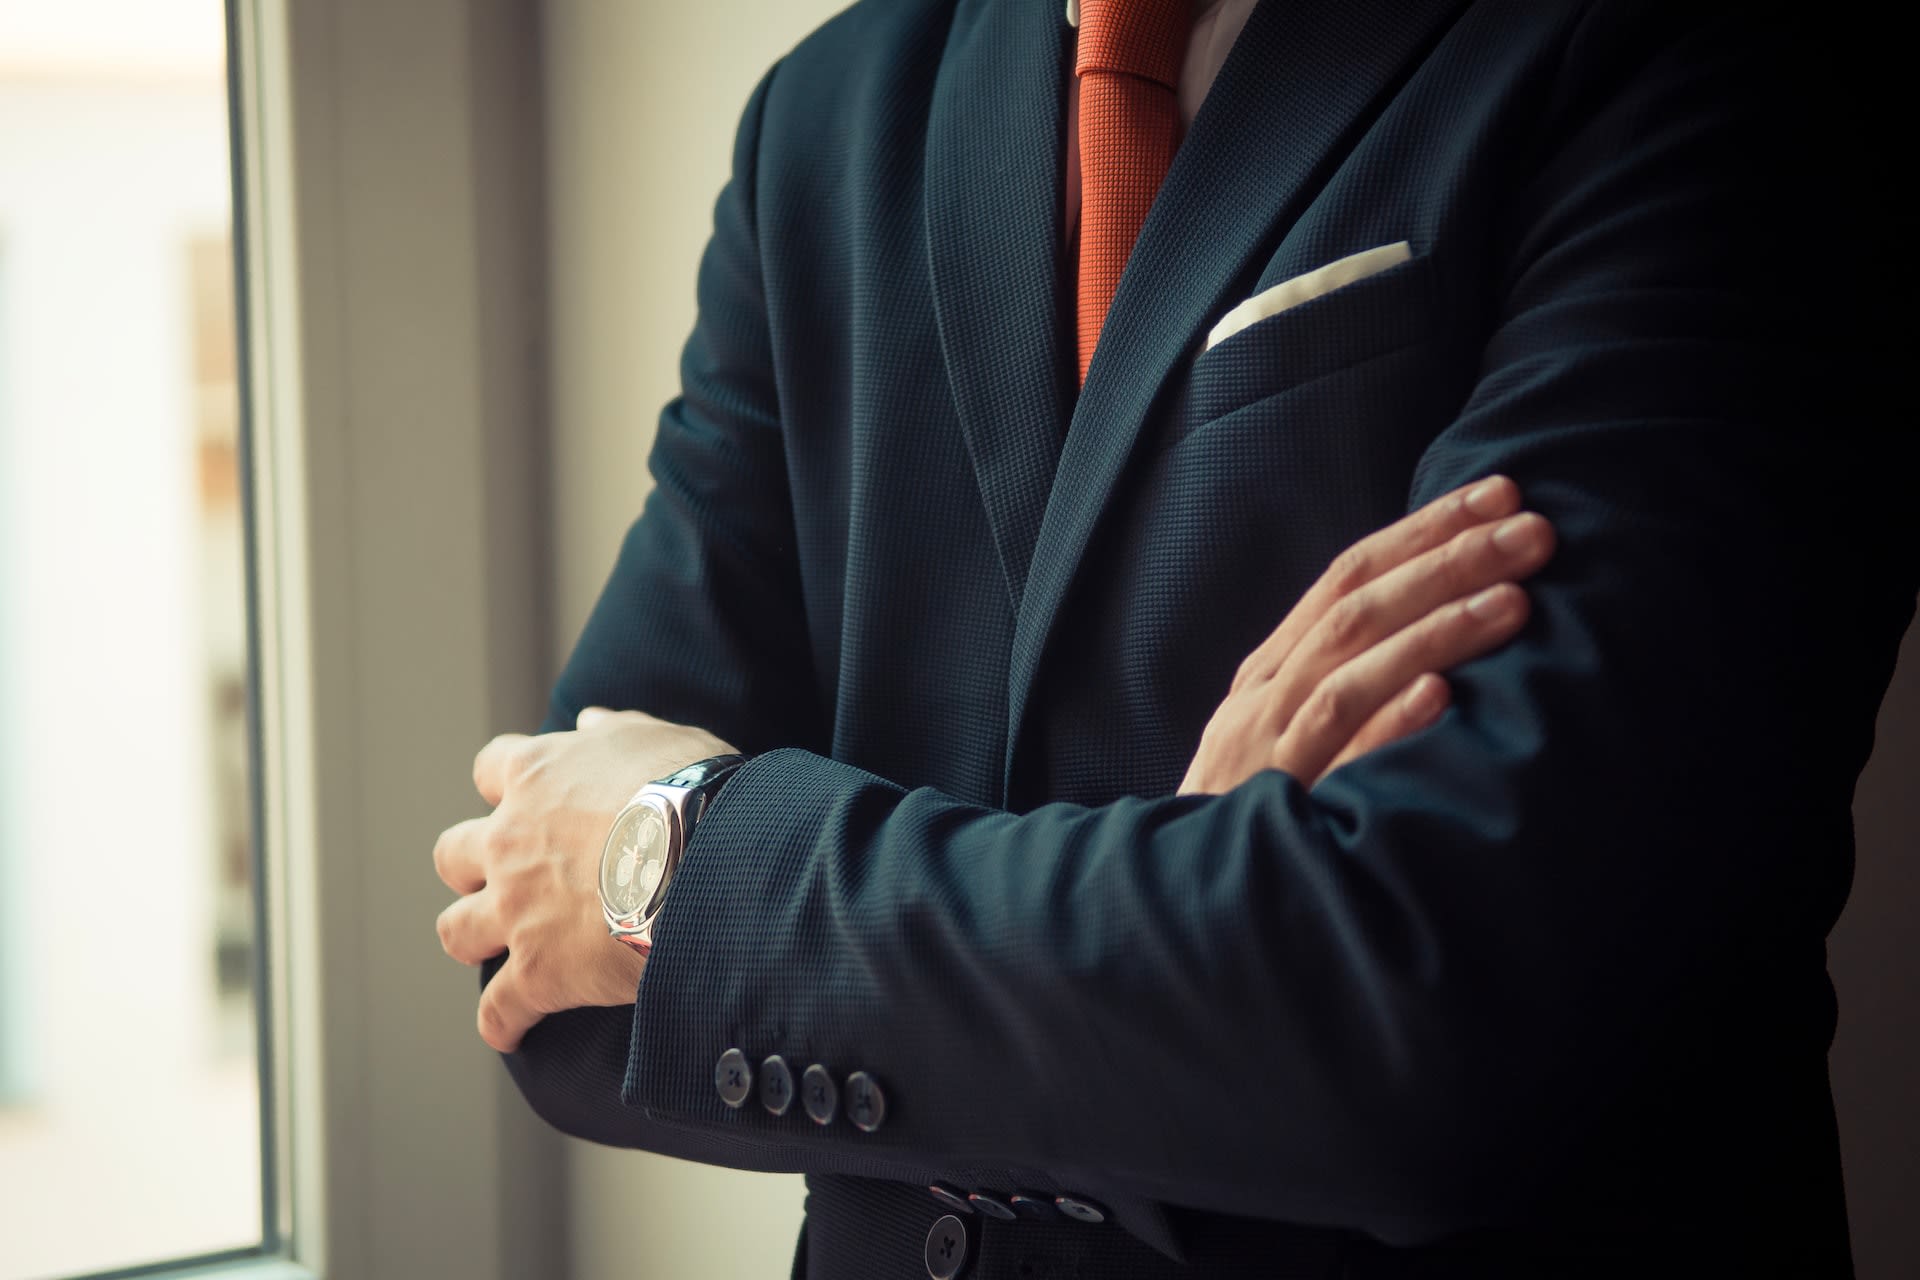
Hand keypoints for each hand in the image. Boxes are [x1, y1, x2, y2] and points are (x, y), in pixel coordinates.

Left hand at [433, 706, 736, 1051]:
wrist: (703, 858)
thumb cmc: (692, 789)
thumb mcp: (661, 738)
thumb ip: (616, 730)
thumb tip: (588, 719)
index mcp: (539, 775)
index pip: (492, 768)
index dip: (506, 786)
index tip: (524, 799)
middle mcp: (510, 841)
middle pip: (453, 854)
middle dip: (471, 868)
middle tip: (505, 878)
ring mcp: (515, 908)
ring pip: (456, 929)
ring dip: (474, 938)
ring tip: (497, 949)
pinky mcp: (537, 972)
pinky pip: (497, 1010)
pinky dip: (502, 1022)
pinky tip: (512, 1030)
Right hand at [1179, 474, 1554, 794]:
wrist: (1176, 905)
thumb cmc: (1254, 820)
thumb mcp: (1287, 740)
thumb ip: (1344, 688)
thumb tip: (1441, 639)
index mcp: (1270, 673)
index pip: (1346, 577)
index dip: (1423, 531)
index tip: (1498, 495)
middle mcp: (1264, 699)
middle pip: (1356, 607)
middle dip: (1446, 559)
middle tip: (1530, 529)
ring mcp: (1266, 753)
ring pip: (1350, 671)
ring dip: (1434, 629)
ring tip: (1515, 600)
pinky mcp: (1274, 813)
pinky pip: (1331, 758)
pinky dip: (1384, 722)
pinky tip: (1441, 696)